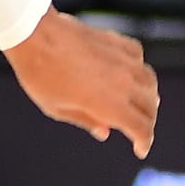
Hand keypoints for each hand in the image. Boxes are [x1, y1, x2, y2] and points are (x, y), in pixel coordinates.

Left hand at [3, 6, 156, 154]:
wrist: (34, 36)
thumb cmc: (40, 74)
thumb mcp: (57, 109)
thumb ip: (86, 121)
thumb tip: (105, 132)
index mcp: (110, 104)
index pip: (141, 128)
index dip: (144, 142)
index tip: (140, 149)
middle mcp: (123, 83)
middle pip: (150, 107)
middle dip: (146, 122)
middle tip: (136, 129)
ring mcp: (122, 60)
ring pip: (149, 81)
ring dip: (148, 96)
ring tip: (138, 103)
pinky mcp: (116, 42)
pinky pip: (138, 57)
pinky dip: (138, 69)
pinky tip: (129, 73)